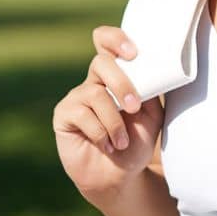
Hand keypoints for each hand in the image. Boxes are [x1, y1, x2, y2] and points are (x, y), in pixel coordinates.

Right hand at [52, 26, 165, 198]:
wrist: (120, 176)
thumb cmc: (137, 142)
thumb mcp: (152, 114)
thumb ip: (149, 89)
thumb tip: (151, 70)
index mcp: (116, 76)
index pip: (106, 42)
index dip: (115, 39)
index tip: (133, 53)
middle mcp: (94, 82)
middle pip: (101, 63)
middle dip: (122, 84)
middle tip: (134, 109)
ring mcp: (77, 97)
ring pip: (96, 94)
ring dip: (114, 121)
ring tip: (122, 142)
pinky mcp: (63, 115)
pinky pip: (81, 114)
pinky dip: (101, 133)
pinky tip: (106, 146)